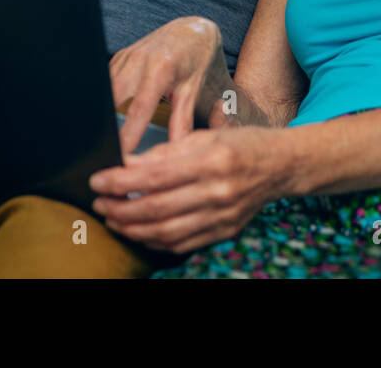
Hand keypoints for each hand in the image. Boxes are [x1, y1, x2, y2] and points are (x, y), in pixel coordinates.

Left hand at [88, 126, 288, 253]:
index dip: (121, 181)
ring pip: (167, 232)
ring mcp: (223, 216)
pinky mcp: (225, 231)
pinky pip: (183, 244)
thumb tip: (127, 164)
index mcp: (212, 160)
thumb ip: (166, 151)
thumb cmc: (243, 144)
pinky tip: (140, 231)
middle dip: (120, 208)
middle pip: (157, 208)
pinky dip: (156, 241)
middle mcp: (218, 191)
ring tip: (113, 218)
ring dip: (133, 229)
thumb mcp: (206, 135)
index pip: (155, 176)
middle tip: (99, 202)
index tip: (98, 180)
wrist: (283, 165)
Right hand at [110, 16, 229, 153]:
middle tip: (104, 152)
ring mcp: (124, 57)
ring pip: (103, 90)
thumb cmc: (197, 62)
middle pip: (111, 99)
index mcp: (160, 68)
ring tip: (100, 140)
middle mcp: (138, 60)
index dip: (126, 135)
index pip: (138, 109)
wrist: (190, 31)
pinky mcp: (116, 58)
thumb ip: (184, 122)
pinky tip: (102, 120)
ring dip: (100, 114)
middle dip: (104, 126)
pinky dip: (101, 102)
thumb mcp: (194, 92)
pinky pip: (104, 83)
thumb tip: (177, 151)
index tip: (119, 155)